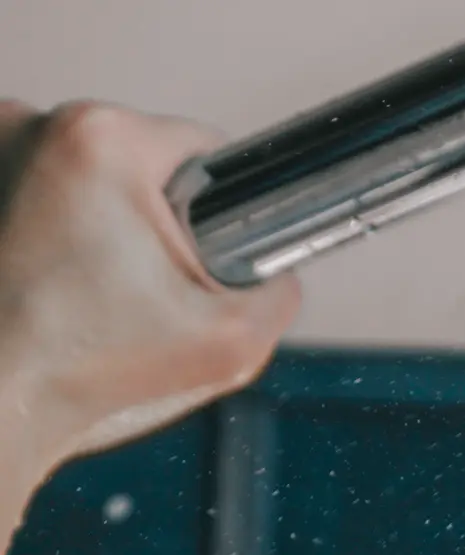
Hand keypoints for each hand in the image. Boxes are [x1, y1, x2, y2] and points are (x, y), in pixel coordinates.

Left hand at [0, 99, 300, 469]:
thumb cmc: (76, 367)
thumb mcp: (233, 340)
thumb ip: (280, 293)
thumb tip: (276, 274)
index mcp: (102, 140)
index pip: (203, 150)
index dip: (220, 208)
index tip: (196, 253)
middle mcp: (32, 125)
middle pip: (137, 161)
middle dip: (149, 218)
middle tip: (135, 284)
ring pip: (83, 176)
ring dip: (94, 218)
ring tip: (87, 283)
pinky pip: (36, 188)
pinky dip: (47, 224)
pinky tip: (50, 275)